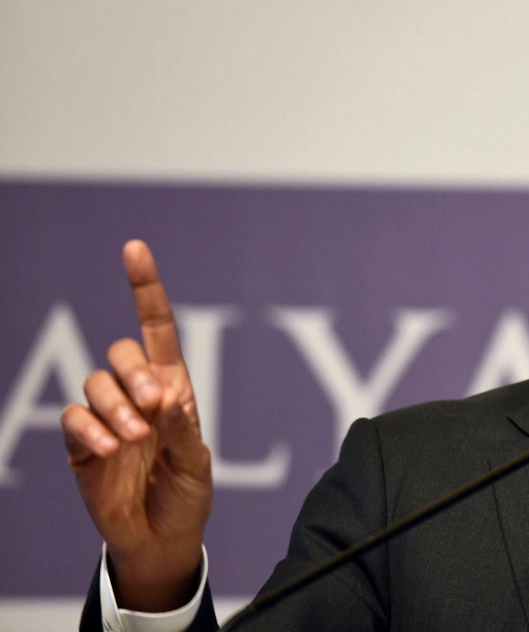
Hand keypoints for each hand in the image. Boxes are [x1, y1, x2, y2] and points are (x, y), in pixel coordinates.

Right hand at [61, 240, 212, 611]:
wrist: (159, 537)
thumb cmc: (186, 495)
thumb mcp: (196, 464)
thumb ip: (182, 430)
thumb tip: (167, 396)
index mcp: (172, 388)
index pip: (157, 329)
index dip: (146, 289)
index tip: (134, 249)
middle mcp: (137, 394)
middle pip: (122, 353)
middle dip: (135, 373)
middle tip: (154, 406)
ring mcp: (106, 417)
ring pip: (95, 382)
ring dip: (114, 407)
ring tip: (132, 439)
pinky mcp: (80, 442)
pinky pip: (73, 417)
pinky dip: (89, 429)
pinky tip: (107, 450)